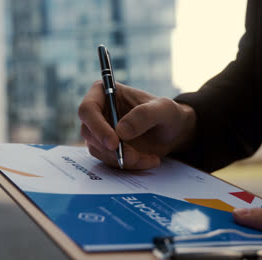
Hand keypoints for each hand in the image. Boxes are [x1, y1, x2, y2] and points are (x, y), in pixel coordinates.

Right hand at [78, 81, 195, 168]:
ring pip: (99, 150)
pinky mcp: (106, 149)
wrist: (173, 132)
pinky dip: (128, 164)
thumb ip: (144, 115)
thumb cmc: (167, 114)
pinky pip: (109, 160)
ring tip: (149, 158)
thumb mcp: (163, 109)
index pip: (87, 109)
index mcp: (104, 93)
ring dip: (123, 159)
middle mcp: (97, 112)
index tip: (114, 143)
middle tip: (134, 157)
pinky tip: (147, 160)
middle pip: (89, 133)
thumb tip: (120, 131)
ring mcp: (99, 131)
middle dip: (111, 149)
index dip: (97, 127)